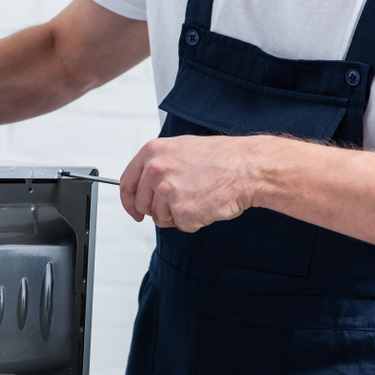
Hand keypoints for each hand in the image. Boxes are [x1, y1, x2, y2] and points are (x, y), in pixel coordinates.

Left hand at [120, 135, 260, 231]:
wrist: (248, 168)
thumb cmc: (222, 158)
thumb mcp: (182, 149)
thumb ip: (158, 164)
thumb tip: (145, 183)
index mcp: (152, 152)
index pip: (126, 183)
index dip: (129, 201)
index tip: (134, 211)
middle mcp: (155, 170)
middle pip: (142, 204)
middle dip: (157, 210)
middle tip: (180, 203)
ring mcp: (168, 191)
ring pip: (160, 218)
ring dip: (178, 215)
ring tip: (198, 197)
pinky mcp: (182, 211)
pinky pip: (180, 226)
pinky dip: (194, 221)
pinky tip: (207, 204)